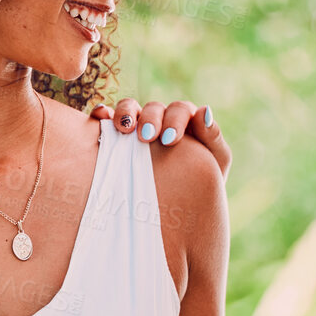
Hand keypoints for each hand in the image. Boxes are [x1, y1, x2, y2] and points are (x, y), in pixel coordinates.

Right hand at [92, 97, 230, 177]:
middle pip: (154, 108)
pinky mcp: (116, 137)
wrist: (182, 208)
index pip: (180, 110)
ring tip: (124, 129)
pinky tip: (100, 119)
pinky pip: (106, 119)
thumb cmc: (203, 182)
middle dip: (150, 119)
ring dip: (126, 113)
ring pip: (129, 107)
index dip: (175, 120)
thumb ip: (212, 137)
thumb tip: (205, 111)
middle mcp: (161, 120)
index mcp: (186, 122)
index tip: (170, 140)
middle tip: (148, 137)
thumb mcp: (215, 161)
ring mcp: (138, 127)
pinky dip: (102, 114)